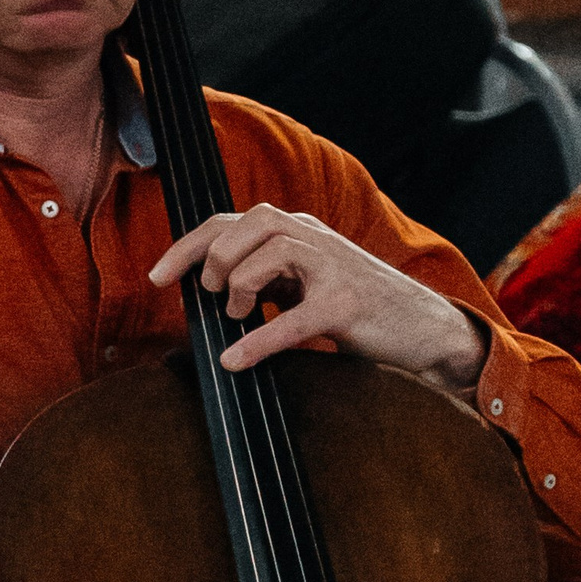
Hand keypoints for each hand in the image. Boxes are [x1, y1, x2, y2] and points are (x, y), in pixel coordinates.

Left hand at [150, 206, 487, 396]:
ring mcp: (334, 268)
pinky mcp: (347, 304)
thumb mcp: (305, 284)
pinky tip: (235, 359)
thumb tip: (208, 296)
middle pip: (246, 224)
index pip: (230, 221)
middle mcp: (314, 238)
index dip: (187, 246)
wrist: (424, 329)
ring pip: (269, 252)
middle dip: (212, 260)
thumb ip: (265, 279)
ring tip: (236, 315)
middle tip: (211, 297)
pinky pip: (292, 319)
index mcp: (299, 231)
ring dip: (239, 285)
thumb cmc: (359, 310)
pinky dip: (258, 340)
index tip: (156, 277)